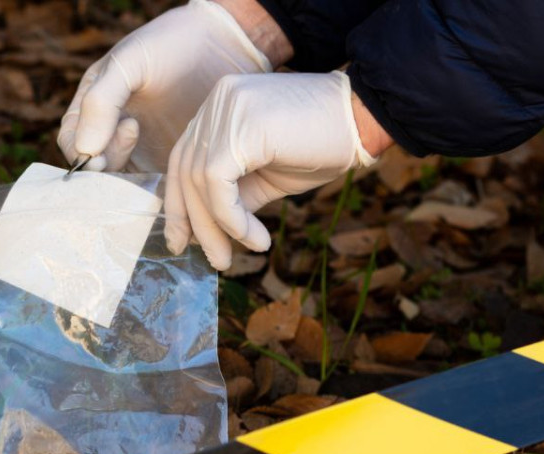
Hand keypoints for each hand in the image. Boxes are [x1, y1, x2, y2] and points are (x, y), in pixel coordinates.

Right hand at [56, 0, 276, 173]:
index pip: (71, 140)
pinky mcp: (166, 163)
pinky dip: (151, 188)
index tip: (102, 152)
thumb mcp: (130, 62)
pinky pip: (149, 187)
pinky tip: (166, 169)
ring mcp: (140, 149)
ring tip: (151, 143)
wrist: (225, 45)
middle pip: (92, 167)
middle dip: (104, 166)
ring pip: (119, 182)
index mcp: (93, 105)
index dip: (80, 153)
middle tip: (133, 134)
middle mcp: (111, 131)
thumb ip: (102, 102)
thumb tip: (85, 150)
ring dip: (127, 179)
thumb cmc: (173, 45)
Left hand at [164, 71, 377, 270]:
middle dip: (195, 223)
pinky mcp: (241, 127)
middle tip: (215, 261)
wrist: (365, 118)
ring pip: (199, 181)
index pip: (183, 160)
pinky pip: (218, 184)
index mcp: (218, 108)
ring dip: (216, 229)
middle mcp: (216, 102)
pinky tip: (255, 238)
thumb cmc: (320, 146)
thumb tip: (202, 232)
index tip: (183, 241)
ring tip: (234, 256)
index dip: (179, 204)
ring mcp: (226, 110)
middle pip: (186, 172)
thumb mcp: (265, 177)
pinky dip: (231, 219)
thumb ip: (231, 196)